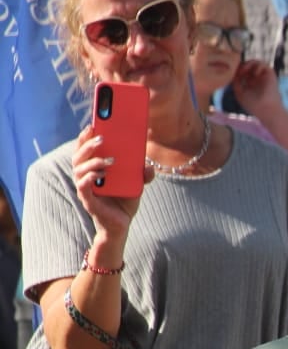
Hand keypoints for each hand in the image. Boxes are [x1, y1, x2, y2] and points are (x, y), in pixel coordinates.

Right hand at [71, 125, 150, 249]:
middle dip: (88, 144)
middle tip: (102, 138)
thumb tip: (148, 166)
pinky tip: (101, 175)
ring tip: (110, 160)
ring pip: (79, 169)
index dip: (86, 136)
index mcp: (93, 167)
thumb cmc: (125, 200)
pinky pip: (83, 186)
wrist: (121, 224)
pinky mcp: (88, 200)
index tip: (93, 124)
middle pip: (78, 155)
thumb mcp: (137, 185)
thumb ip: (143, 174)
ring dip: (93, 161)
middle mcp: (85, 175)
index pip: (85, 148)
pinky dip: (91, 178)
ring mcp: (85, 188)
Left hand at [231, 59, 283, 119]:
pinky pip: (262, 64)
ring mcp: (263, 76)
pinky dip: (257, 66)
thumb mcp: (239, 92)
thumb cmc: (252, 104)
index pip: (242, 72)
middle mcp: (257, 79)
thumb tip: (234, 71)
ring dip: (248, 64)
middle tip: (239, 71)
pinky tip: (254, 74)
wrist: (266, 109)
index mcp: (250, 84)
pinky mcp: (270, 74)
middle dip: (241, 66)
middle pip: (247, 65)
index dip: (236, 70)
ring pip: (254, 63)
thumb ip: (235, 81)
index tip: (233, 74)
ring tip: (244, 70)